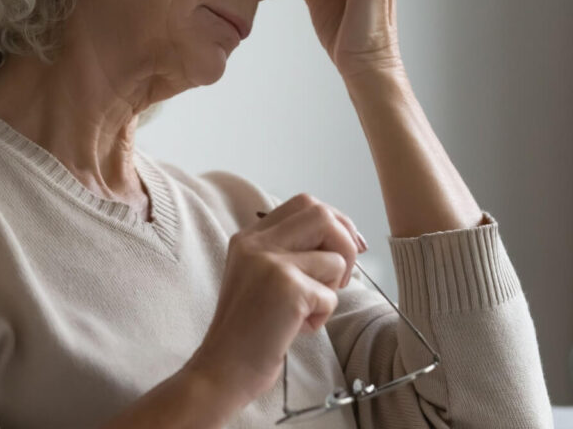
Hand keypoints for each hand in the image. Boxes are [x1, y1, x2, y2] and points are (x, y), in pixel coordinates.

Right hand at [187, 194, 367, 410]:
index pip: (305, 203)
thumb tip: (347, 238)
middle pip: (322, 214)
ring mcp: (271, 263)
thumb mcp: (259, 275)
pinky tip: (297, 327)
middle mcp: (257, 243)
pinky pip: (331, 295)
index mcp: (250, 237)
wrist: (223, 368)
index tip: (349, 246)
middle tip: (341, 276)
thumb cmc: (249, 329)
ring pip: (334, 258)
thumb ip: (290, 251)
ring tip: (307, 310)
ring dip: (332, 288)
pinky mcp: (287, 288)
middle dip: (345, 242)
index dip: (335, 221)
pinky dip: (323, 315)